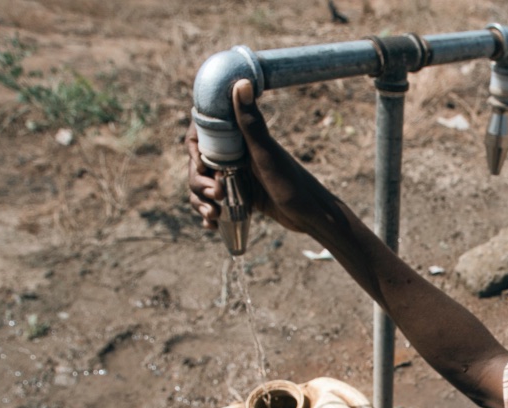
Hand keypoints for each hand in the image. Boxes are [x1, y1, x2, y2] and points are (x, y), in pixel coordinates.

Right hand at [186, 79, 341, 236]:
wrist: (314, 217)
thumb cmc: (293, 185)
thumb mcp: (267, 155)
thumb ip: (251, 122)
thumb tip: (242, 82)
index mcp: (240, 140)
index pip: (202, 135)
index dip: (194, 150)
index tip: (201, 165)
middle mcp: (236, 156)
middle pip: (199, 165)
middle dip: (199, 183)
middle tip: (217, 196)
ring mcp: (237, 177)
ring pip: (204, 186)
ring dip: (201, 201)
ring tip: (213, 216)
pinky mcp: (241, 197)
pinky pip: (215, 203)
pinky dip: (209, 214)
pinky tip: (212, 225)